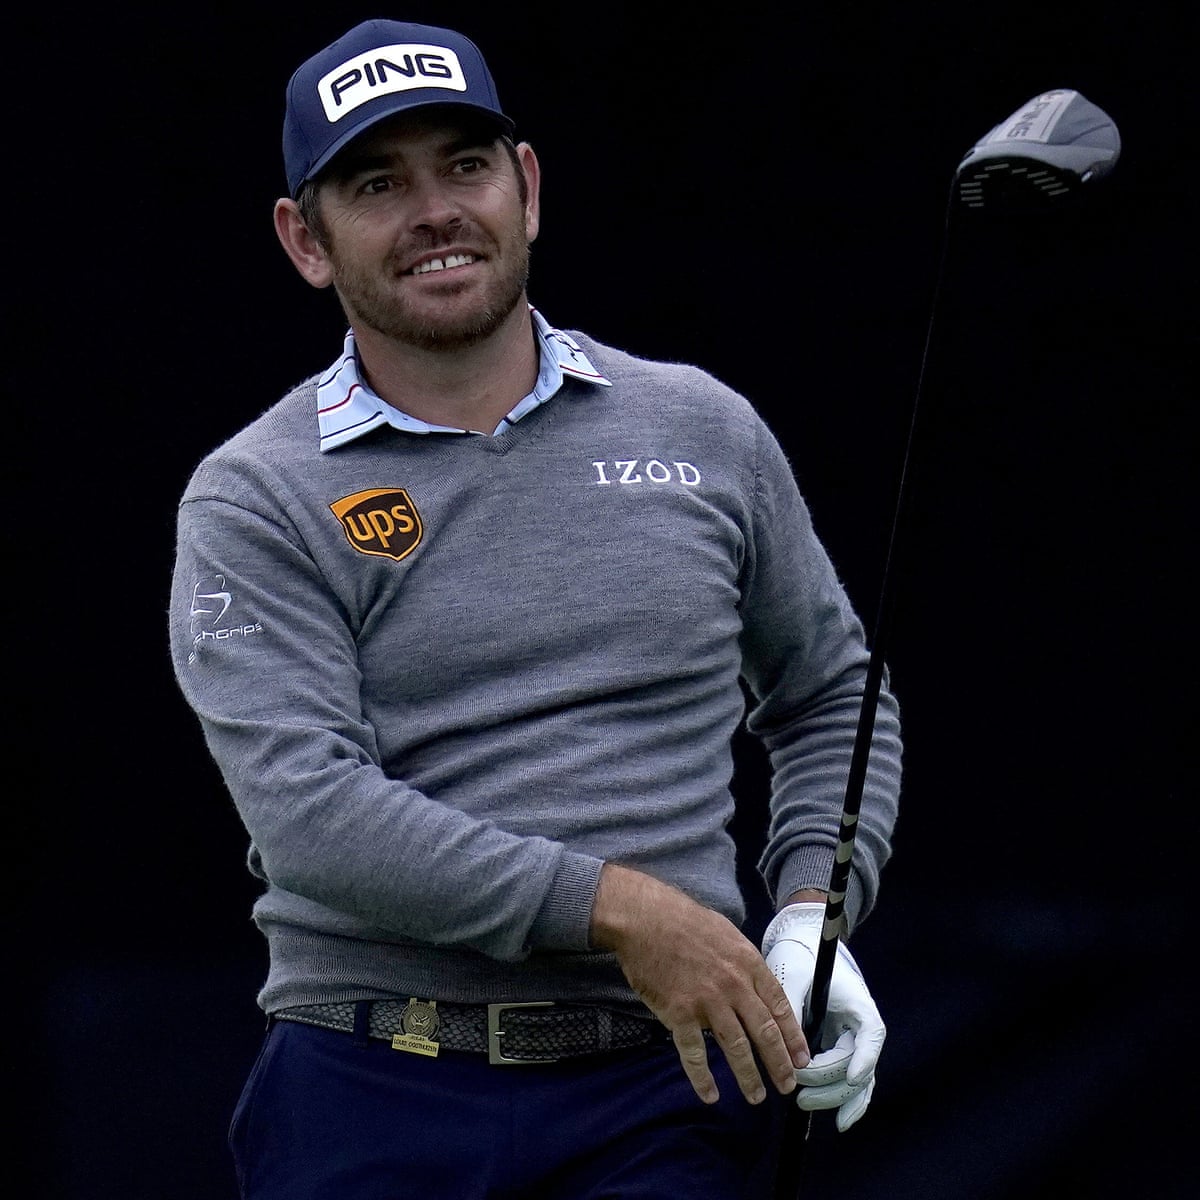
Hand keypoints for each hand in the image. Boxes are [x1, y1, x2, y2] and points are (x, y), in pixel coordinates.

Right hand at [590, 864, 808, 1105]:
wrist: (646, 918)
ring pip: (736, 1048)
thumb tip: (758, 987)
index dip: (793, 1036)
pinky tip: (710, 1095)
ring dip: (748, 1076)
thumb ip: (744, 963)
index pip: (779, 1006)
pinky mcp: (679, 1013)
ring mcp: (707, 1001)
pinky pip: (694, 1053)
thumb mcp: (727, 934)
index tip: (801, 1058)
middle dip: (779, 1064)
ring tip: (756, 1096)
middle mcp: (734, 985)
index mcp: (748, 964)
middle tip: (787, 1086)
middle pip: (764, 1032)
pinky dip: (702, 1078)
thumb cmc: (685, 921)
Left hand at [761, 902, 884, 1130]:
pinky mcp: (838, 1048)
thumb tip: (780, 1046)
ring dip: (835, 1097)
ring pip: (856, 1080)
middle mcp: (861, 1026)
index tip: (851, 1077)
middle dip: (832, 1084)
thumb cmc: (799, 956)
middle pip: (858, 1065)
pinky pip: (847, 1080)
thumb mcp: (793, 977)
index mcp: (858, 1003)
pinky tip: (838, 1120)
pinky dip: (843, 1098)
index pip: (870, 1034)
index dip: (863, 1059)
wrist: (802, 944)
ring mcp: (852, 1040)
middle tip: (800, 1094)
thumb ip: (789, 1010)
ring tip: (803, 1104)